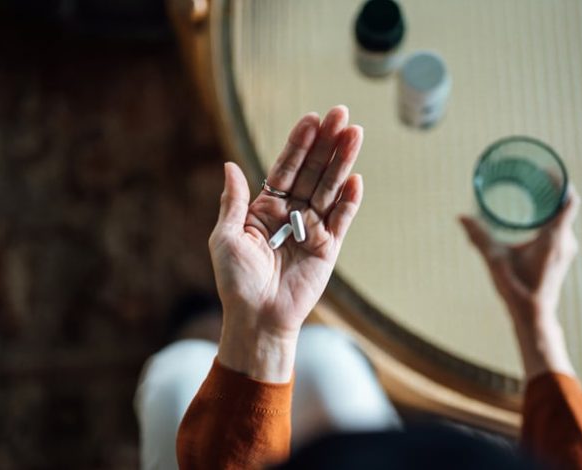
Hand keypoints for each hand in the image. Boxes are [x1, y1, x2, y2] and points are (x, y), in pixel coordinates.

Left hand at [209, 106, 363, 380]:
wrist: (257, 318)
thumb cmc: (236, 281)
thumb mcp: (225, 237)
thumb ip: (234, 202)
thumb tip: (231, 165)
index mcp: (265, 208)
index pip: (285, 168)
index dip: (298, 144)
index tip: (311, 118)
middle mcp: (291, 213)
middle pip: (312, 171)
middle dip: (327, 143)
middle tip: (342, 114)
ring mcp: (311, 229)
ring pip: (329, 188)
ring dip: (342, 162)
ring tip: (355, 133)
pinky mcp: (328, 248)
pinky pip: (341, 220)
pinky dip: (349, 200)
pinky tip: (356, 178)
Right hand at [459, 187, 580, 324]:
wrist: (534, 316)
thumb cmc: (517, 289)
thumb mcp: (495, 260)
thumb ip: (479, 237)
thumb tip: (461, 217)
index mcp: (555, 238)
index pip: (568, 200)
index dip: (561, 181)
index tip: (546, 170)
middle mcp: (566, 241)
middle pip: (565, 206)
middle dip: (551, 189)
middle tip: (533, 176)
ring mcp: (566, 250)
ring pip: (563, 218)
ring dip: (550, 204)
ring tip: (532, 192)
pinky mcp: (561, 257)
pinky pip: (560, 229)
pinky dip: (549, 218)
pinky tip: (533, 217)